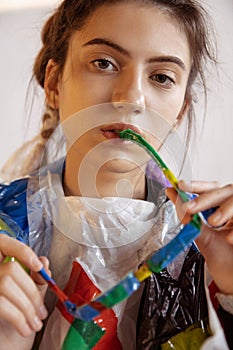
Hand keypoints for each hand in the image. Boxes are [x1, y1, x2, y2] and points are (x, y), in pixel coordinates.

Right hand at [0, 235, 48, 348]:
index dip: (21, 251)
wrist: (4, 348)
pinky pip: (1, 304)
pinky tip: (26, 329)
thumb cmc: (13, 323)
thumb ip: (35, 279)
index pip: (2, 243)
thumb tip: (44, 261)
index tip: (39, 266)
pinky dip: (19, 317)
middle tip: (42, 312)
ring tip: (36, 323)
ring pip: (6, 284)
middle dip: (32, 291)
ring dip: (27, 307)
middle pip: (11, 268)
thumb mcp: (28, 297)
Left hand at [166, 180, 232, 294]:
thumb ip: (191, 217)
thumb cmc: (223, 259)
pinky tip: (229, 238)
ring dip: (224, 209)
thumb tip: (172, 196)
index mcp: (224, 206)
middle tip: (189, 209)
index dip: (197, 185)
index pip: (212, 188)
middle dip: (205, 199)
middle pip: (225, 191)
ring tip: (213, 222)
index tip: (181, 185)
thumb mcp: (204, 237)